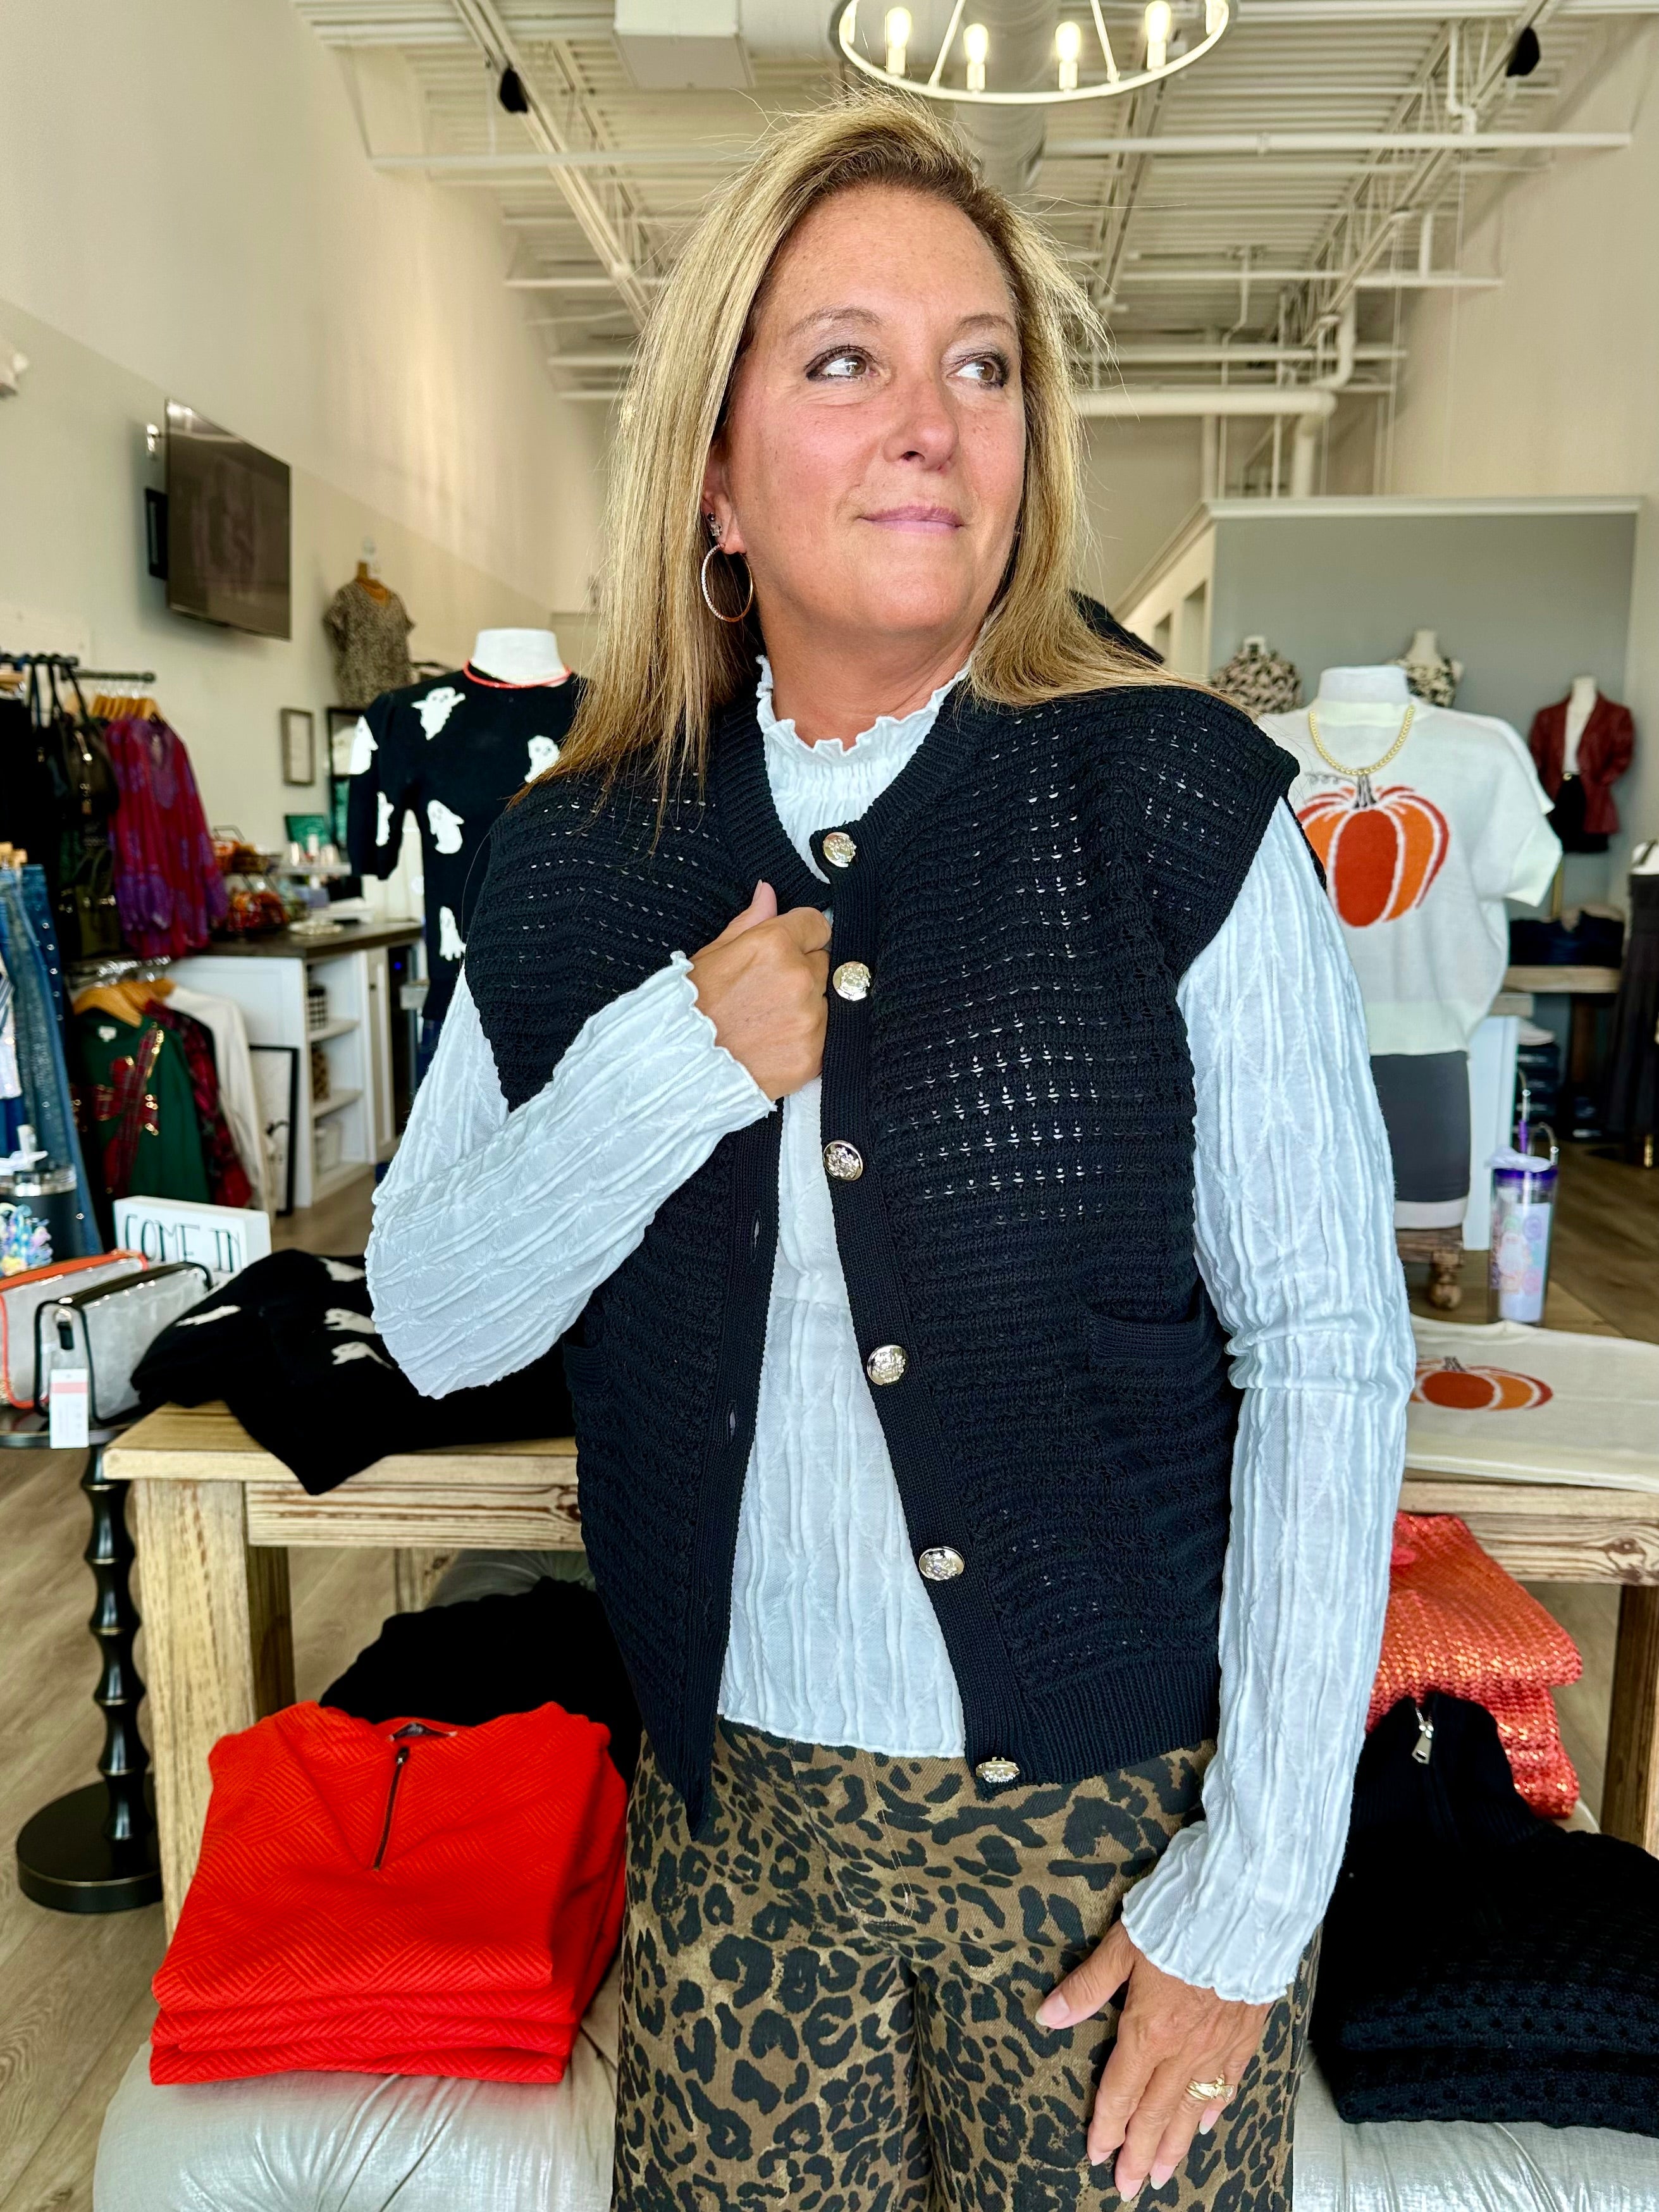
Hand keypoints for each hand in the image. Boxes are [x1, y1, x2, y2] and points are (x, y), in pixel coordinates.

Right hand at [689, 881, 830, 1100]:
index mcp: (773, 944)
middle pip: (826, 961)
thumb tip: (769, 891)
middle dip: (805, 971)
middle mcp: (798, 977)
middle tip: (771, 992)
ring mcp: (810, 1018)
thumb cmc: (688, 1009)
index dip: (803, 936)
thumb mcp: (711, 955)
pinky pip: (828, 1036)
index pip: (817, 924)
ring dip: (809, 1006)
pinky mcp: (814, 1054)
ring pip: (829, 1000)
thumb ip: (750, 922)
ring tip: (772, 1021)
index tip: (790, 950)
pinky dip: (809, 1038)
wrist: (678, 1070)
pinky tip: (779, 1043)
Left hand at [1035, 1923, 1268, 2195]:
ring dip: (1174, 2145)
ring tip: (1161, 2175)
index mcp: (1148, 2030)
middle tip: (1129, 2187)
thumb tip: (1047, 2015)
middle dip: (1138, 2153)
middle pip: (1155, 2112)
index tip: (1097, 2155)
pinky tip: (1205, 2125)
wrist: (1245, 1906)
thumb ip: (1086, 1986)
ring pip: (1191, 2108)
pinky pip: (1228, 2083)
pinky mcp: (1245, 2035)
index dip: (1106, 2126)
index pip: (1120, 2091)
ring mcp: (1217, 2046)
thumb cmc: (1179, 1917)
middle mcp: (1183, 2049)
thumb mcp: (1122, 1945)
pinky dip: (1214, 2108)